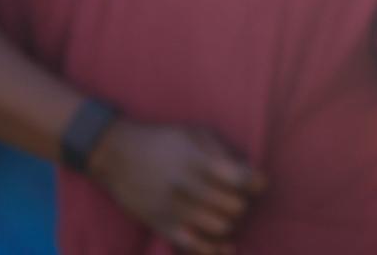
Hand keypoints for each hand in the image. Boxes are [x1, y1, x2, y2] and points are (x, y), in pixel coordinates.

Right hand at [89, 120, 264, 253]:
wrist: (117, 154)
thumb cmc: (164, 140)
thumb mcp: (195, 134)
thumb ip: (223, 153)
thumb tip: (249, 173)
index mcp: (198, 161)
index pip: (240, 178)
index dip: (256, 182)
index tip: (258, 182)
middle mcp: (187, 186)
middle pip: (235, 206)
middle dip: (242, 202)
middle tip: (237, 197)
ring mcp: (173, 209)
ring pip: (220, 227)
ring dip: (229, 221)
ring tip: (224, 212)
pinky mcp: (161, 225)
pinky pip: (194, 246)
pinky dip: (213, 248)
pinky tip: (223, 244)